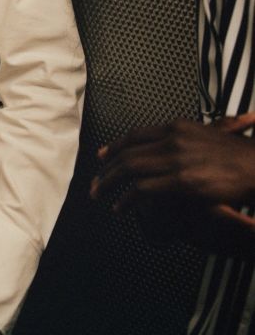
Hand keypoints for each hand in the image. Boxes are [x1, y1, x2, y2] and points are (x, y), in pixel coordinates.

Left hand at [91, 116, 254, 210]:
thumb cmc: (243, 156)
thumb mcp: (213, 134)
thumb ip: (191, 136)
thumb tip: (178, 139)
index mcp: (178, 126)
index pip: (136, 134)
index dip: (116, 146)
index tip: (103, 156)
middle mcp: (172, 139)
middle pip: (127, 152)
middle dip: (107, 169)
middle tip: (95, 182)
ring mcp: (176, 159)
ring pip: (130, 169)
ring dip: (109, 183)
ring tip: (99, 194)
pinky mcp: (182, 180)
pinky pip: (143, 189)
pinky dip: (127, 200)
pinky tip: (120, 208)